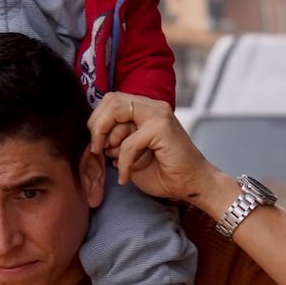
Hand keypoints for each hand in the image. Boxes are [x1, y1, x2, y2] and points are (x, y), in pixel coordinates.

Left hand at [87, 93, 228, 210]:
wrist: (191, 185)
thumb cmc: (164, 172)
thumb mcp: (131, 154)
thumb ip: (116, 140)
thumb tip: (94, 137)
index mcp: (145, 109)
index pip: (111, 100)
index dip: (97, 119)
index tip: (96, 145)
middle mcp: (152, 106)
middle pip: (111, 100)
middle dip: (97, 126)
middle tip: (97, 150)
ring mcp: (158, 114)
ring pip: (117, 113)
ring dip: (110, 142)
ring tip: (115, 163)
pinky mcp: (162, 127)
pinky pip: (129, 143)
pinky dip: (123, 163)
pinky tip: (125, 177)